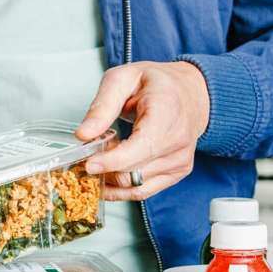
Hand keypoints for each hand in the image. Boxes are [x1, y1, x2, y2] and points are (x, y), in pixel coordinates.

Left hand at [76, 61, 209, 200]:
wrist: (189, 94)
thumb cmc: (157, 84)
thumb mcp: (122, 79)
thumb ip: (102, 107)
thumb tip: (83, 134)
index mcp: (167, 114)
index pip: (140, 148)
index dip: (111, 161)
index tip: (88, 164)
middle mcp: (178, 141)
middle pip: (132, 172)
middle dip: (104, 167)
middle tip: (92, 150)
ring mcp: (180, 161)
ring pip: (134, 185)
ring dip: (111, 176)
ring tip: (105, 155)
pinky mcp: (176, 174)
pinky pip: (141, 191)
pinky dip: (121, 187)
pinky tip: (112, 172)